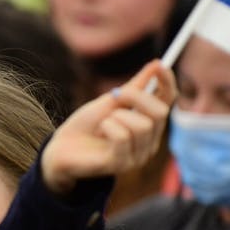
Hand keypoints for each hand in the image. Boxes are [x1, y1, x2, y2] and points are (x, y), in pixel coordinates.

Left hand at [41, 60, 175, 193]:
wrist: (61, 148)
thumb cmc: (87, 125)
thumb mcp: (111, 101)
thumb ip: (134, 87)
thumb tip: (156, 64)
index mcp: (149, 124)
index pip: (168, 101)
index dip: (167, 82)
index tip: (160, 65)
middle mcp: (149, 142)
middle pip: (160, 113)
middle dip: (136, 97)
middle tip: (115, 94)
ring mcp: (138, 156)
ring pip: (143, 126)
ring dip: (117, 116)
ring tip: (104, 122)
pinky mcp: (122, 165)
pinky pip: (123, 137)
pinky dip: (108, 127)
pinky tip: (100, 132)